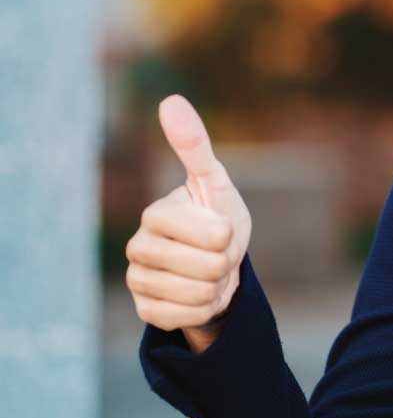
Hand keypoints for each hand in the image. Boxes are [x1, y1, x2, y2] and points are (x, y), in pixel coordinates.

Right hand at [125, 94, 252, 352]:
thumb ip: (194, 144)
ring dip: (215, 285)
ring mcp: (138, 281)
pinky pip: (189, 317)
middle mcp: (138, 248)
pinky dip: (204, 308)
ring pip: (198, 293)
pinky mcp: (145, 311)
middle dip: (224, 262)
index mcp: (155, 214)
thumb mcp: (214, 182)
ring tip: (207, 272)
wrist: (214, 264)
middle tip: (216, 253)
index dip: (228, 236)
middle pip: (207, 267)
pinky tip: (196, 294)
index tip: (221, 227)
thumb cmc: (215, 217)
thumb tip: (170, 99)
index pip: (214, 235)